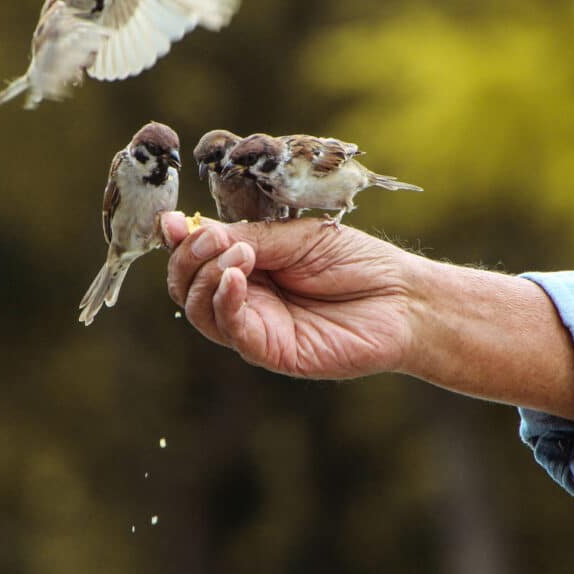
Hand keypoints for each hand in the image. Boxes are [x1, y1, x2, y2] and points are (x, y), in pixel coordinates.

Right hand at [162, 212, 424, 378]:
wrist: (402, 297)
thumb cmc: (356, 262)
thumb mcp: (294, 237)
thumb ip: (244, 236)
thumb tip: (184, 226)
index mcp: (248, 267)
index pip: (195, 259)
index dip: (179, 242)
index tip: (172, 222)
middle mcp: (245, 299)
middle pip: (186, 286)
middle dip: (188, 258)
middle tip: (212, 238)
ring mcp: (255, 327)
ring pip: (199, 310)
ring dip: (207, 277)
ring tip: (239, 255)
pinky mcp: (270, 352)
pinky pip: (232, 330)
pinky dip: (225, 301)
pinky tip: (237, 277)